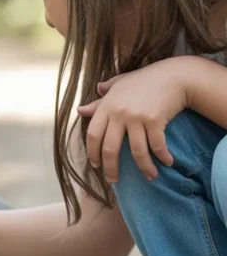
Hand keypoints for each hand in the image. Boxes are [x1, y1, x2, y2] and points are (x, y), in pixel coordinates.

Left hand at [77, 59, 186, 182]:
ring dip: (144, 168)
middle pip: (110, 149)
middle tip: (114, 180)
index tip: (96, 166)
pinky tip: (166, 163)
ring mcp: (137, 117)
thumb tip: (80, 110)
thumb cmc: (144, 80)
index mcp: (107, 106)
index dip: (92, 153)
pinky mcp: (155, 120)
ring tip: (150, 177)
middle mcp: (119, 113)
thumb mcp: (118, 86)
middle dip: (111, 169)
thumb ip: (100, 101)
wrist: (174, 74)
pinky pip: (157, 146)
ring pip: (136, 152)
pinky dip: (162, 157)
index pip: (92, 135)